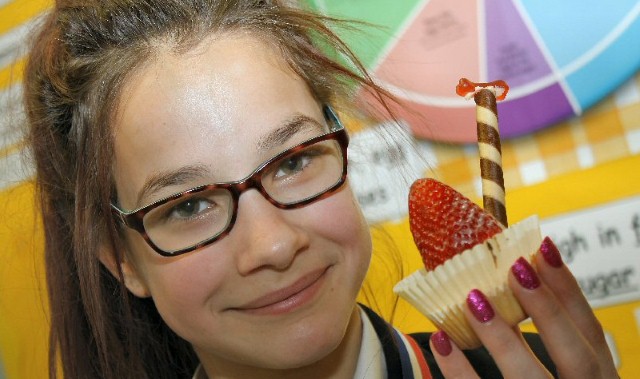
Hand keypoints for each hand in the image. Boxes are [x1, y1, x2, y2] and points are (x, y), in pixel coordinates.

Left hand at [429, 237, 618, 378]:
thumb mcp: (567, 375)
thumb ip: (555, 344)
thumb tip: (513, 281)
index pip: (591, 335)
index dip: (569, 292)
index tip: (542, 249)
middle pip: (576, 357)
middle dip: (548, 312)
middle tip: (515, 269)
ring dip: (503, 340)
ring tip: (472, 301)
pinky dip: (460, 374)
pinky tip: (441, 342)